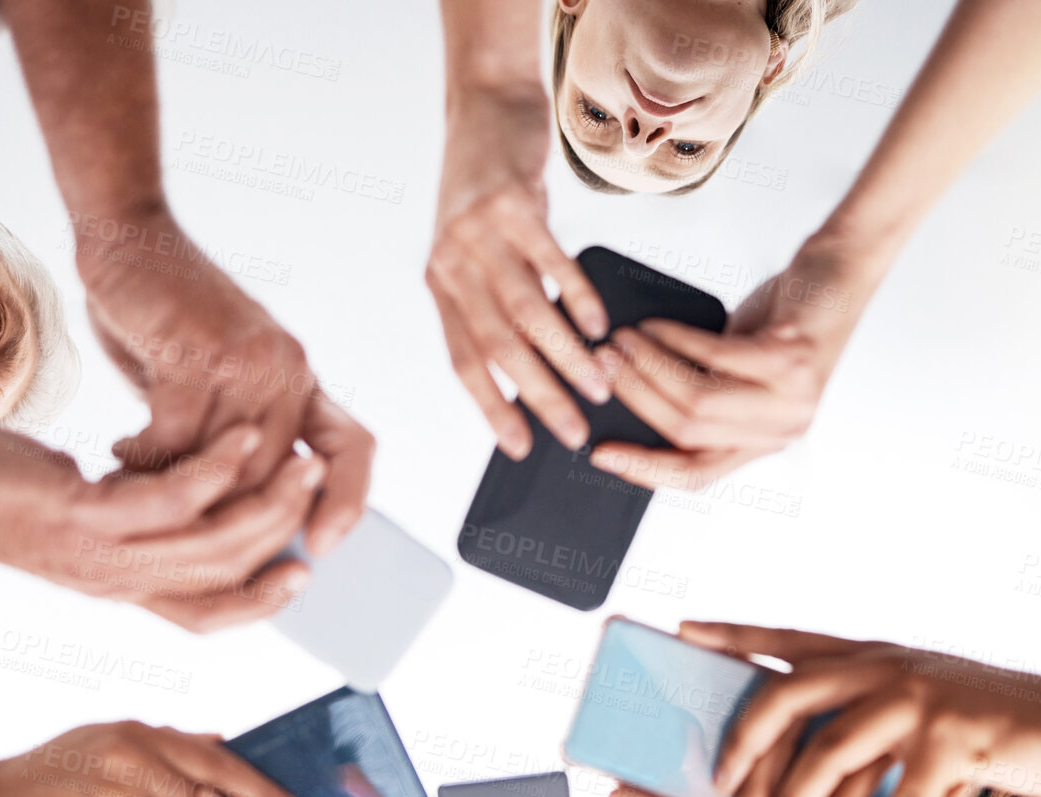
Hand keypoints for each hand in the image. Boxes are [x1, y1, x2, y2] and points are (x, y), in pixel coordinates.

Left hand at [0, 423, 322, 629]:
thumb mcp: (77, 516)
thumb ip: (131, 518)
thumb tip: (181, 500)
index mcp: (122, 586)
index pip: (211, 613)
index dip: (263, 600)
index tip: (307, 567)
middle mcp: (119, 581)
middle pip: (227, 576)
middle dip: (285, 533)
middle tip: (323, 487)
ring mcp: (101, 554)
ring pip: (212, 541)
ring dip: (268, 501)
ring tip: (304, 460)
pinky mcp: (81, 517)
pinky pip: (170, 497)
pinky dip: (217, 467)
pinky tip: (244, 433)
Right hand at [77, 205, 372, 554]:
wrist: (128, 237)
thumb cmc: (168, 322)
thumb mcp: (219, 381)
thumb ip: (239, 434)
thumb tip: (244, 515)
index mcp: (302, 381)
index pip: (355, 448)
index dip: (350, 502)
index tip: (322, 548)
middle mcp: (288, 370)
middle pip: (277, 479)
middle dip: (227, 516)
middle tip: (180, 530)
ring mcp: (249, 360)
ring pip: (228, 464)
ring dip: (178, 489)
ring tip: (138, 491)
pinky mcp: (200, 351)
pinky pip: (178, 436)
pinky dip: (145, 455)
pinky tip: (121, 448)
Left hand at [427, 86, 611, 458]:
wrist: (486, 104)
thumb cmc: (489, 185)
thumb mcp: (479, 247)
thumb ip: (499, 299)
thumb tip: (542, 362)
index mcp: (441, 284)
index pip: (464, 362)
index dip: (492, 408)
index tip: (519, 448)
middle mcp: (452, 264)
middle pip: (498, 348)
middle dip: (538, 398)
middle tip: (573, 432)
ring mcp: (479, 234)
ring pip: (527, 314)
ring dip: (566, 358)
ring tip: (599, 386)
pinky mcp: (512, 205)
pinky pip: (550, 264)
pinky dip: (578, 299)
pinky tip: (598, 327)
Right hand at [590, 233, 879, 489]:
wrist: (836, 277)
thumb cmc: (781, 323)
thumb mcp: (737, 373)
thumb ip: (697, 393)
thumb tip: (629, 395)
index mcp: (762, 441)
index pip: (696, 474)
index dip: (644, 468)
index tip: (601, 455)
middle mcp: (780, 429)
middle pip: (687, 432)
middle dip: (634, 398)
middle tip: (602, 368)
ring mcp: (791, 397)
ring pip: (697, 399)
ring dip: (648, 368)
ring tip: (620, 343)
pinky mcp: (791, 358)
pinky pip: (716, 357)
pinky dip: (674, 339)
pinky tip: (653, 325)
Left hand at [681, 622, 1040, 796]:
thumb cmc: (976, 719)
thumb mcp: (906, 694)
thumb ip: (852, 700)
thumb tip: (782, 722)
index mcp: (868, 657)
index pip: (786, 641)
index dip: (734, 635)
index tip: (683, 630)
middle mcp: (886, 668)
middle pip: (789, 696)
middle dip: (746, 743)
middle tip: (716, 780)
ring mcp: (921, 703)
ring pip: (833, 756)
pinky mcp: (959, 745)